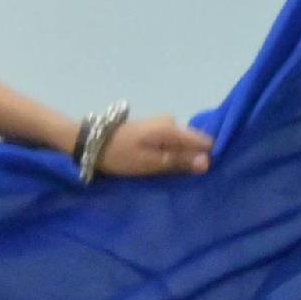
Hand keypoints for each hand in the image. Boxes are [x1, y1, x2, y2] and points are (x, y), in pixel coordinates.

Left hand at [95, 114, 211, 178]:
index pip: (205, 142)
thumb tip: (208, 162)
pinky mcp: (155, 129)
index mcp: (173, 128)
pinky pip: (172, 142)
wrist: (92, 142)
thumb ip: (179, 161)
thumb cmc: (121, 155)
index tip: (203, 175)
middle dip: (191, 159)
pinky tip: (163, 165)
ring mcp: (163, 123)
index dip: (206, 158)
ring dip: (180, 158)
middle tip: (183, 178)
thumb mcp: (150, 162)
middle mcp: (172, 121)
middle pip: (194, 143)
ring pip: (182, 144)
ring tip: (172, 174)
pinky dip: (170, 154)